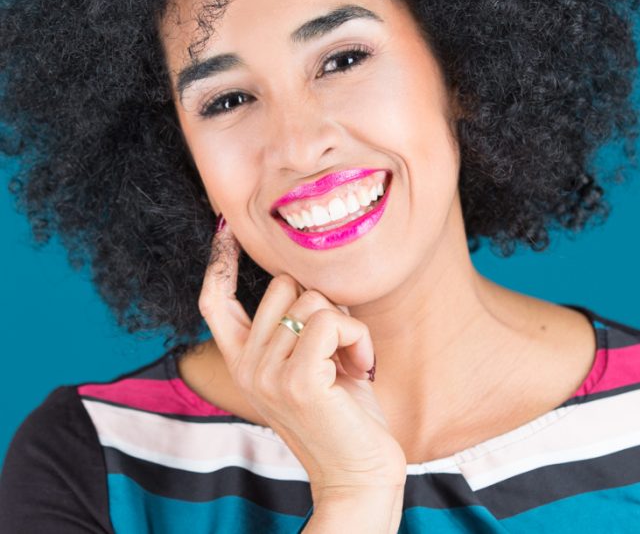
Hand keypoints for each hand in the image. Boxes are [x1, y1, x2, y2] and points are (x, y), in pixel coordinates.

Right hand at [198, 216, 406, 505]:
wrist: (358, 474)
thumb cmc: (342, 412)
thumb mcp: (308, 363)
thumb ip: (294, 327)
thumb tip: (303, 280)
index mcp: (244, 361)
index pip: (215, 301)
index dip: (218, 261)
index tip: (225, 228)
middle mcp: (246, 365)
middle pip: (281, 284)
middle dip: (321, 303)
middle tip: (337, 345)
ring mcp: (267, 373)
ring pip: (312, 299)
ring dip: (346, 326)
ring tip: (350, 363)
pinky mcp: (297, 380)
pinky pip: (332, 321)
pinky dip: (358, 338)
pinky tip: (361, 370)